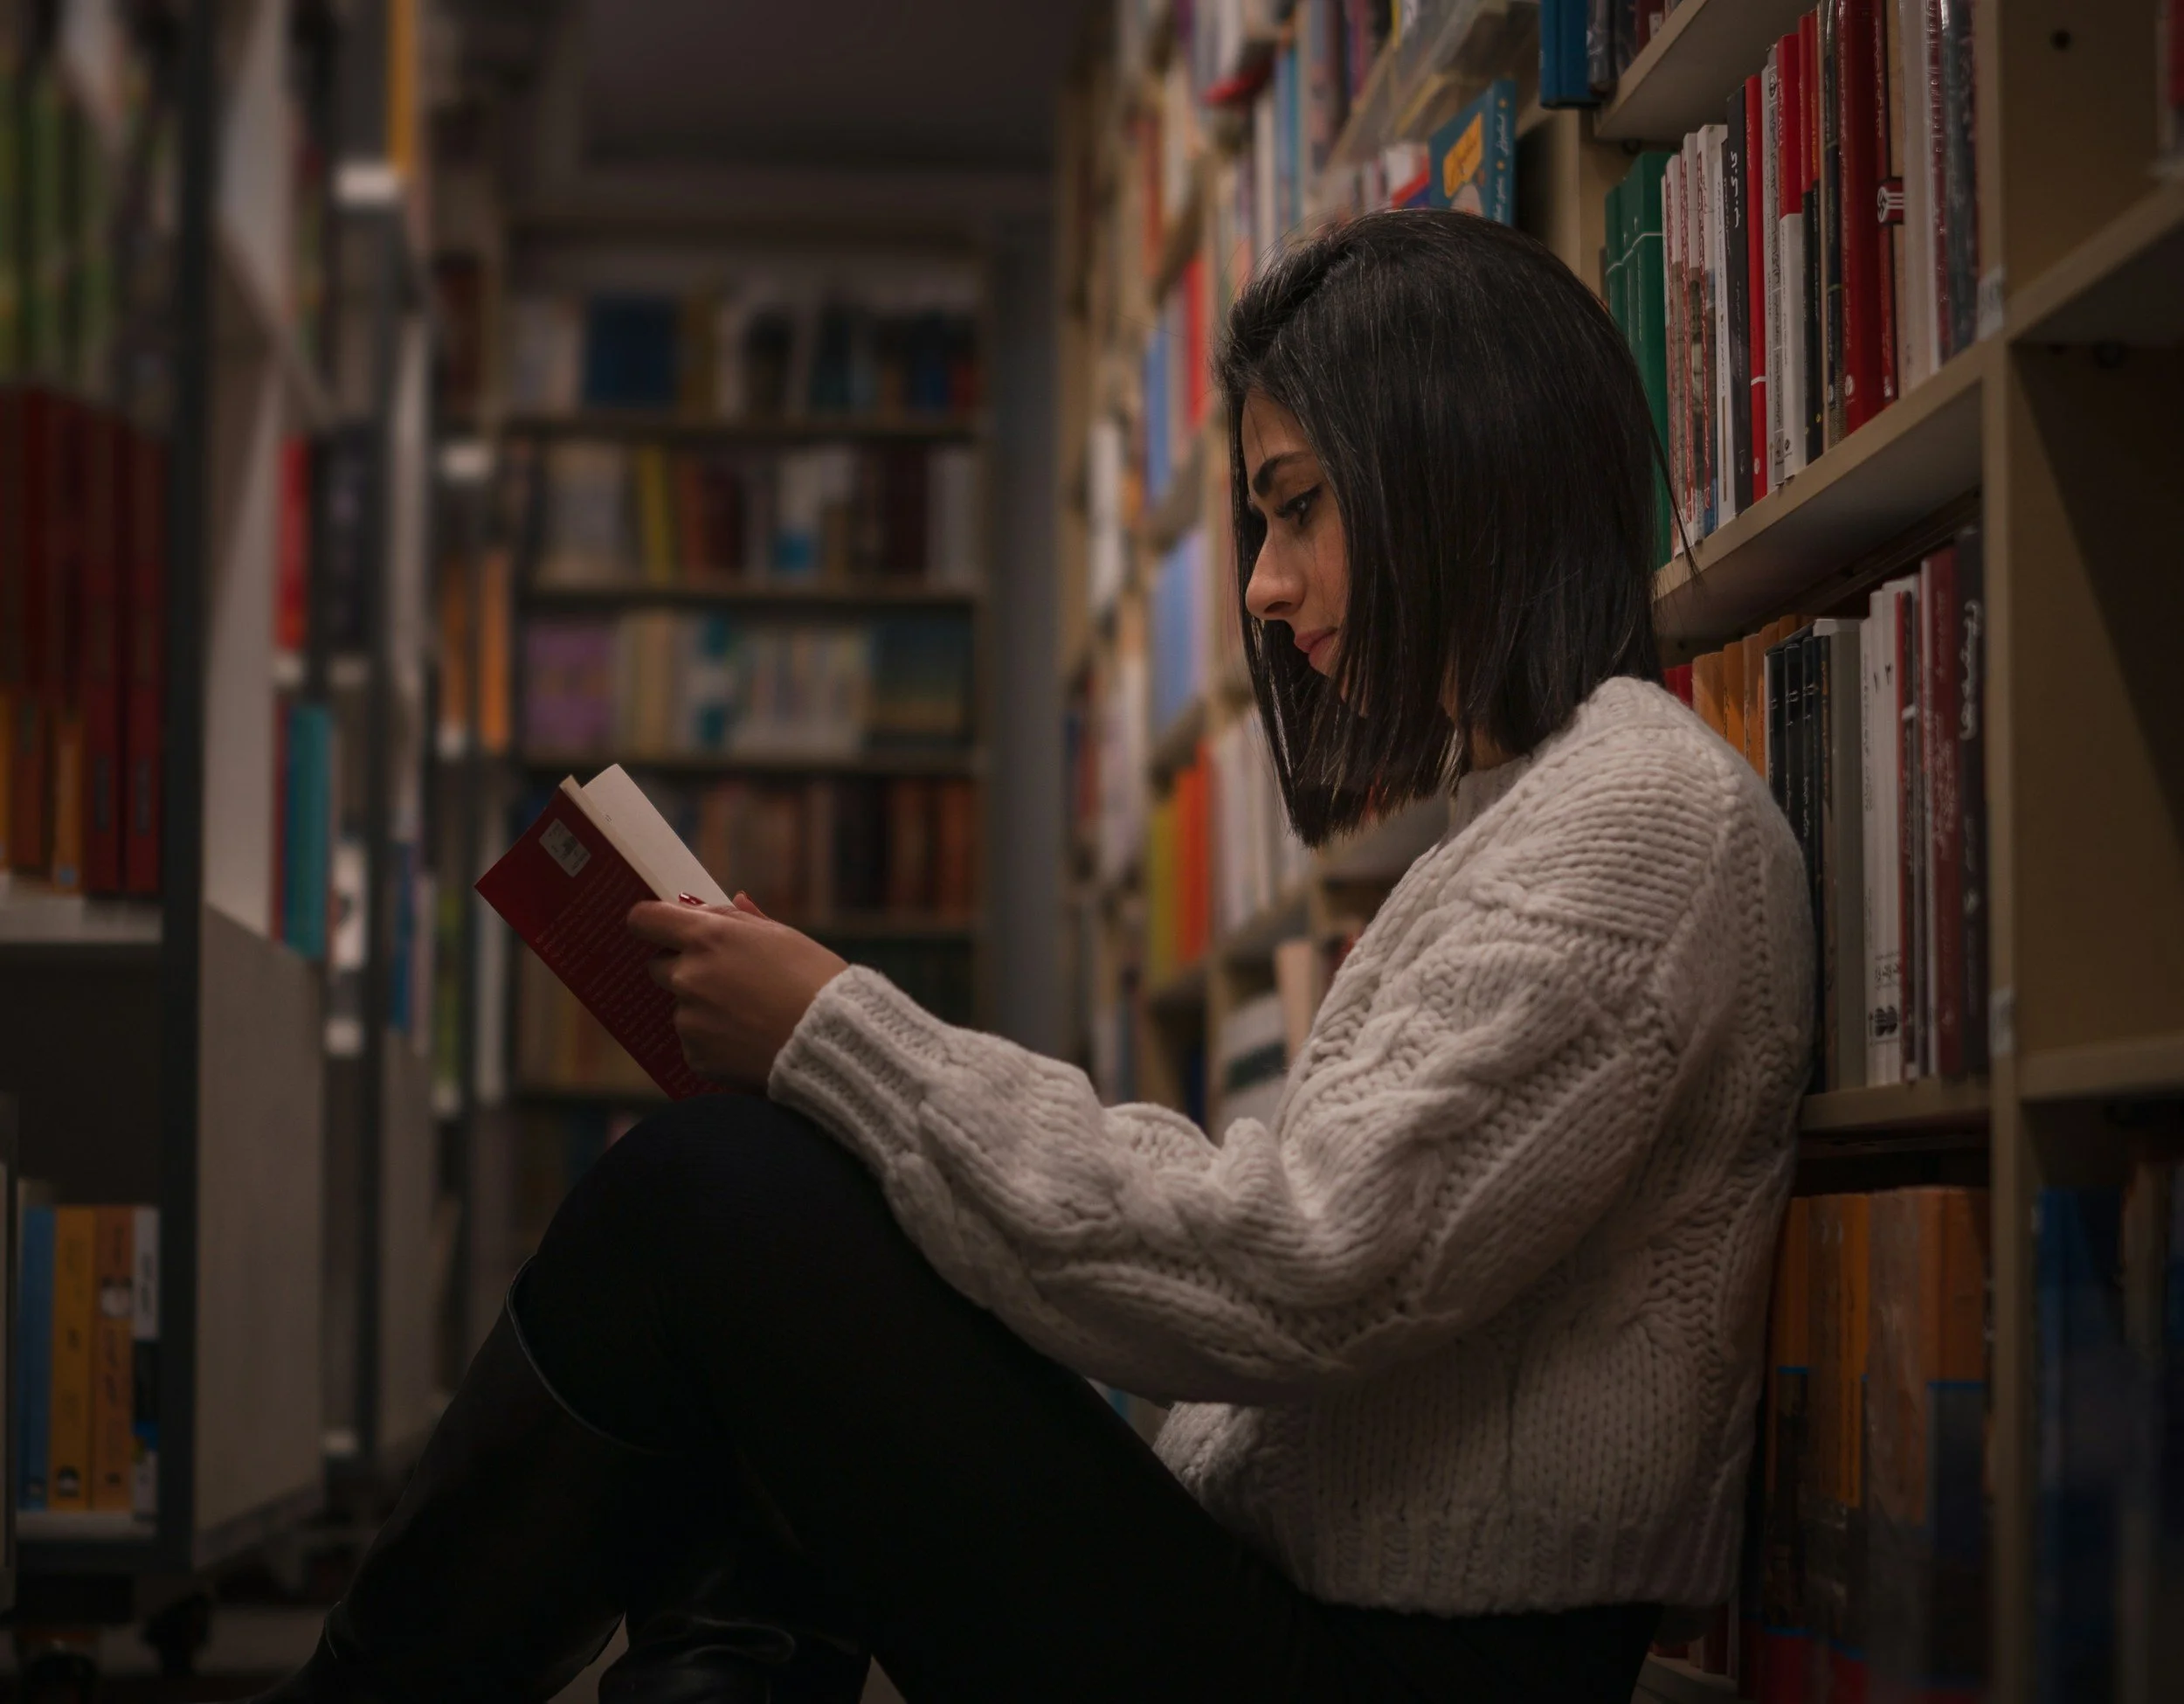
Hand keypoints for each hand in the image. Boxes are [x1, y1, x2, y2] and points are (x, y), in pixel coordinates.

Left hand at [626, 892, 848, 1089]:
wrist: (832, 1043)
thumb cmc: (816, 981)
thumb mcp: (785, 937)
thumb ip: (743, 920)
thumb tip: (731, 902)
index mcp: (708, 937)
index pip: (645, 919)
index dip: (651, 922)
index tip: (661, 928)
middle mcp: (688, 976)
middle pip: (659, 966)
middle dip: (683, 968)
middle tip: (726, 978)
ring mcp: (688, 1020)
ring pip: (682, 1007)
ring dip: (703, 1008)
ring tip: (751, 1017)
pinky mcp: (695, 1056)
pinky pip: (694, 1043)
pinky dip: (715, 1042)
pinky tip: (750, 1041)